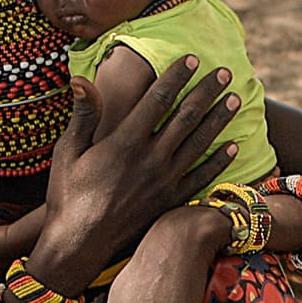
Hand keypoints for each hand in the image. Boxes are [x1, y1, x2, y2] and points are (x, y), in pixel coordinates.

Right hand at [27, 58, 238, 293]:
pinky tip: (232, 146)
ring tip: (234, 100)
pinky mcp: (171, 201)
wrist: (79, 243)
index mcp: (125, 142)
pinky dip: (219, 161)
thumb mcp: (67, 151)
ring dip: (219, 119)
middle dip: (207, 91)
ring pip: (199, 143)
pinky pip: (201, 177)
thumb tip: (81, 80)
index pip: (158, 99)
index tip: (192, 58)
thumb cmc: (68, 195)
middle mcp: (150, 158)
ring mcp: (164, 181)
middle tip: (225, 72)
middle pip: (186, 116)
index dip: (177, 76)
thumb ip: (83, 115)